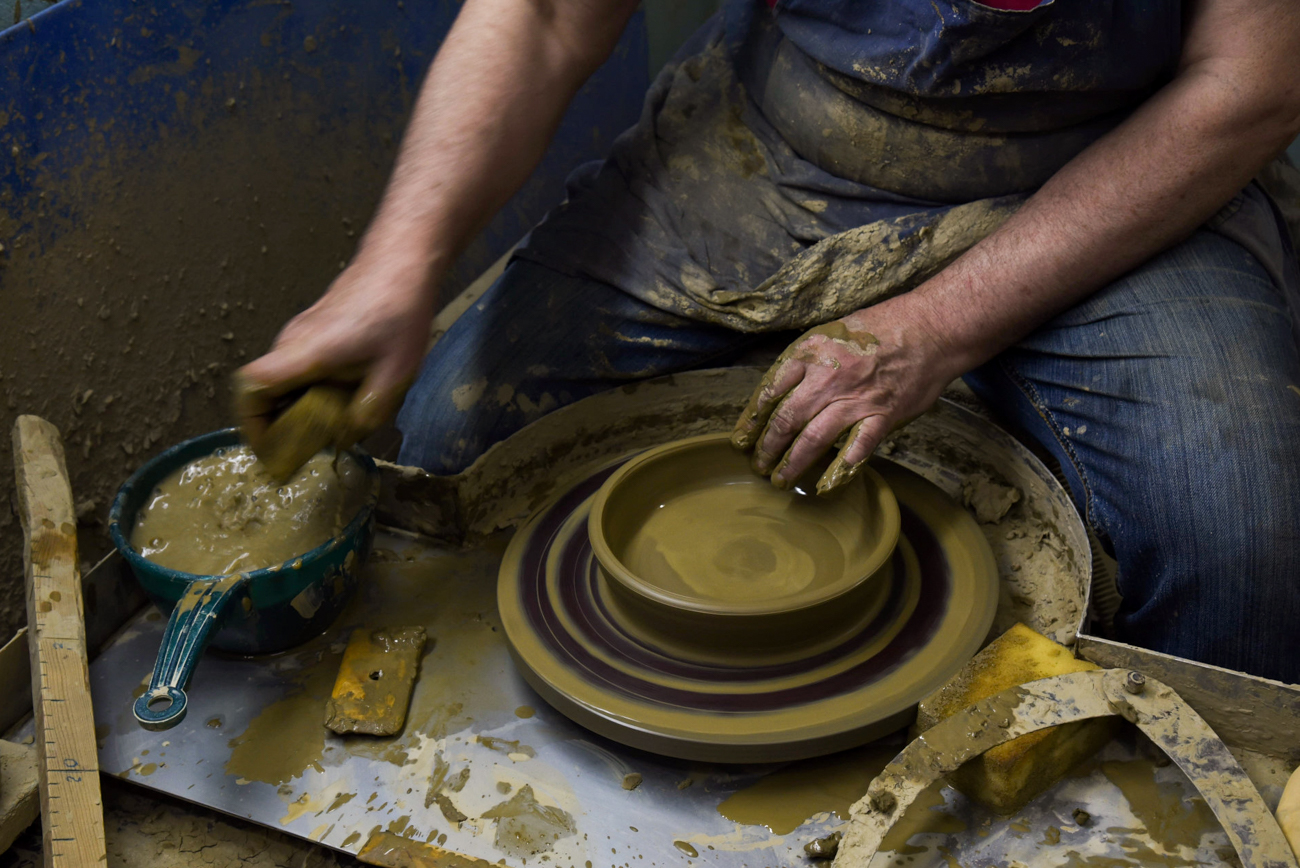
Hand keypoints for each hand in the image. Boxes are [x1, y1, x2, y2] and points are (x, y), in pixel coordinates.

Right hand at [235, 248, 437, 447]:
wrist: (402, 262)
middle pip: (264, 389)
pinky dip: (310, 388)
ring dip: (298, 406)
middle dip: (279, 424)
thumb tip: (342, 441)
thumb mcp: (393, 376)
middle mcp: (291, 342)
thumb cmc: (399, 314)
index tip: (268, 448)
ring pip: (285, 378)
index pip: (251, 388)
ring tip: (332, 425)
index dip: (251, 424)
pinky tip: (345, 396)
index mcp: (304, 353)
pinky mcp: (314, 329)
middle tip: (307, 448)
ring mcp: (300, 333)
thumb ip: (366, 415)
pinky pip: (300, 366)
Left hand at [730, 298, 957, 493]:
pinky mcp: (882, 416)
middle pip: (786, 419)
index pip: (770, 390)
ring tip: (780, 478)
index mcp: (810, 353)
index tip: (742, 438)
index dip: (752, 418)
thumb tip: (781, 388)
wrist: (930, 328)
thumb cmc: (880, 327)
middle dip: (767, 446)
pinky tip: (823, 485)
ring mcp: (855, 399)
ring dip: (793, 462)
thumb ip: (807, 359)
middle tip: (758, 465)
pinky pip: (856, 448)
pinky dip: (838, 469)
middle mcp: (828, 378)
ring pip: (813, 438)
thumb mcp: (832, 331)